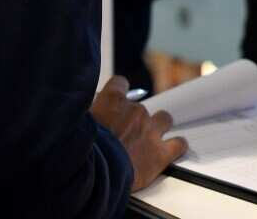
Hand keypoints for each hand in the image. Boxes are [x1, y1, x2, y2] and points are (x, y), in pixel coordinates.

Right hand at [91, 76, 187, 191]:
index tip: (115, 100)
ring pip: (164, 119)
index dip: (118, 92)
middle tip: (123, 133)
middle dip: (133, 119)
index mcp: (112, 101)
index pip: (120, 83)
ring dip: (157, 126)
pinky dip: (176, 146)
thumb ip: (87, 114)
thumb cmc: (81, 150)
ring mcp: (150, 130)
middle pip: (139, 107)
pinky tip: (172, 149)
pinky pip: (178, 144)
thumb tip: (86, 114)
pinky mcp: (160, 152)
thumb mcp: (77, 123)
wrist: (95, 173)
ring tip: (148, 138)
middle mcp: (135, 110)